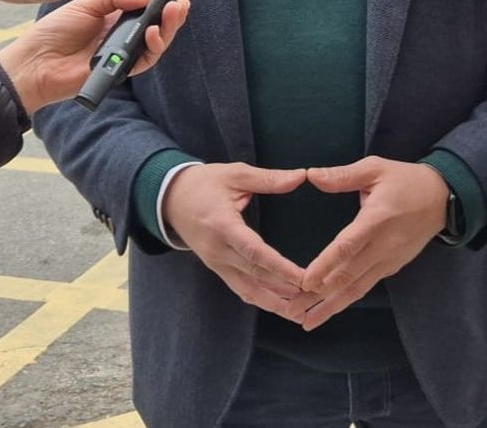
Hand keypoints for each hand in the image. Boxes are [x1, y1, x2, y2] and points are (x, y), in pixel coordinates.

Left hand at [0, 0, 191, 112]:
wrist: (35, 62)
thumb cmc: (53, 33)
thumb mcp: (85, 4)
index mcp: (114, 18)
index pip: (146, 9)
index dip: (164, 0)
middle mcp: (121, 36)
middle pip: (157, 27)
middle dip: (173, 14)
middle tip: (182, 1)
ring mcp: (122, 54)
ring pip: (156, 44)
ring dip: (169, 28)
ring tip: (175, 12)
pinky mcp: (120, 71)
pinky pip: (144, 61)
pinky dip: (153, 47)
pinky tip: (153, 32)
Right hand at [161, 163, 309, 318]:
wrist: (171, 199)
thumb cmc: (204, 183)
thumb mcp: (235, 174)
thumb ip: (268, 179)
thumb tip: (300, 176)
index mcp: (223, 225)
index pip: (254, 252)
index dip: (279, 267)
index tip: (303, 278)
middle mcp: (218, 251)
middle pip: (255, 275)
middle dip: (285, 289)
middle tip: (315, 296)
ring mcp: (216, 263)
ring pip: (248, 290)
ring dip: (275, 303)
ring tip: (302, 313)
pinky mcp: (217, 269)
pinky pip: (241, 289)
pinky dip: (261, 300)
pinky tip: (281, 307)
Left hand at [293, 157, 448, 329]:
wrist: (443, 198)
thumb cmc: (405, 180)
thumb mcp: (375, 168)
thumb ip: (343, 175)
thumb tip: (311, 175)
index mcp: (377, 219)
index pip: (348, 246)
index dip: (326, 265)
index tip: (305, 281)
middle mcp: (384, 246)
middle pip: (348, 276)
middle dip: (318, 296)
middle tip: (291, 310)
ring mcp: (389, 260)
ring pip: (357, 288)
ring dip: (331, 306)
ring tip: (305, 321)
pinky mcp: (393, 267)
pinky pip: (367, 286)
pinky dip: (346, 300)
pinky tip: (329, 309)